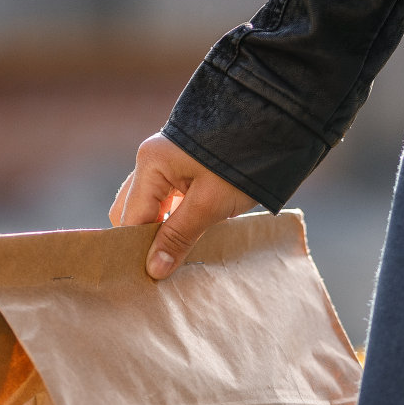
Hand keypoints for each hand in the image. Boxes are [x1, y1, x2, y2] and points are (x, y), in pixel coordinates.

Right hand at [109, 133, 257, 279]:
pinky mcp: (185, 169)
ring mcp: (167, 163)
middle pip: (135, 212)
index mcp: (151, 164)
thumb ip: (178, 237)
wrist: (272, 126)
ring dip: (162, 231)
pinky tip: (191, 238)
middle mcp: (152, 161)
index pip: (131, 219)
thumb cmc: (241, 162)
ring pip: (152, 207)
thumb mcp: (210, 204)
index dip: (137, 250)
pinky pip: (169, 200)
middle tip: (164, 270)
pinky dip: (175, 220)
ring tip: (178, 258)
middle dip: (146, 240)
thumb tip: (154, 270)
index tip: (149, 278)